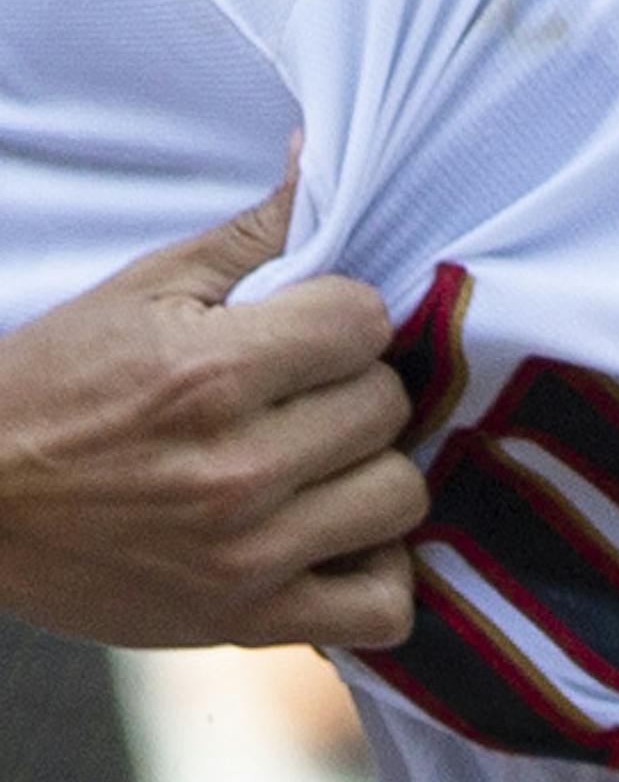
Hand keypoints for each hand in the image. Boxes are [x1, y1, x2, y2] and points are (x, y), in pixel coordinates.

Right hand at [0, 163, 426, 649]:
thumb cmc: (55, 386)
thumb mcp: (142, 290)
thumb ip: (252, 233)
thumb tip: (320, 157)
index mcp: (213, 374)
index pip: (366, 319)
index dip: (342, 316)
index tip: (306, 331)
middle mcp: (237, 468)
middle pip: (387, 405)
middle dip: (353, 388)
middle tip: (303, 397)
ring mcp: (246, 555)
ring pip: (400, 496)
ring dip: (370, 474)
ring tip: (321, 464)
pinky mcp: (244, 623)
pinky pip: (380, 609)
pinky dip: (375, 576)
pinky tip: (337, 540)